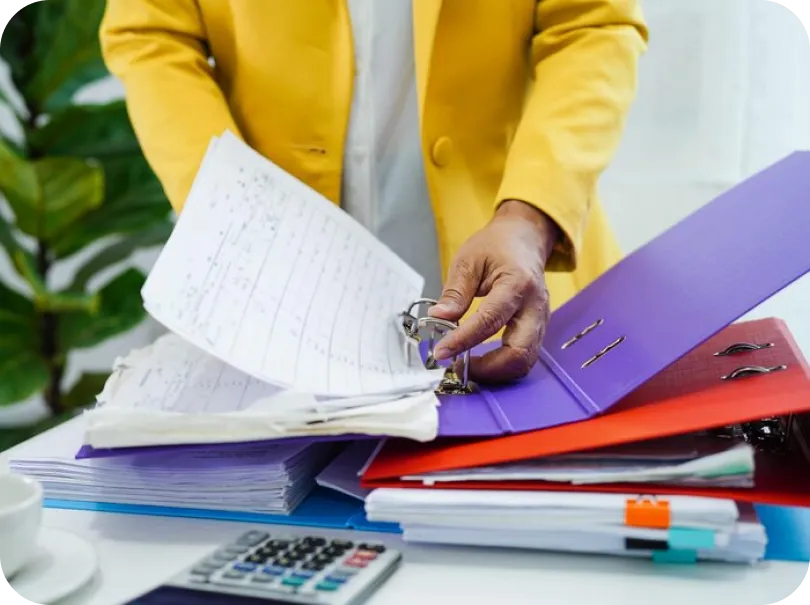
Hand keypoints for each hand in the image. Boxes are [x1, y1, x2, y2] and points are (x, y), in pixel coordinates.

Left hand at [429, 200, 558, 382]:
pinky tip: (480, 360)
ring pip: (524, 361)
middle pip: (518, 353)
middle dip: (487, 369)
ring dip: (495, 372)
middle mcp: (536, 307)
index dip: (463, 341)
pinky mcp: (538, 329)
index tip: (441, 352)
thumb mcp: (469, 259)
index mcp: (518, 284)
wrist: (525, 239)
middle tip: (457, 367)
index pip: (489, 321)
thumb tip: (439, 318)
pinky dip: (502, 365)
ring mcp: (541, 321)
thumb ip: (455, 291)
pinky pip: (523, 356)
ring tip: (466, 365)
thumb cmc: (498, 246)